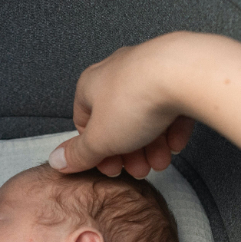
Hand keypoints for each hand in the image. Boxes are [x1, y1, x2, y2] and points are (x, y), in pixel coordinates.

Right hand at [49, 32, 202, 177]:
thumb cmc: (134, 101)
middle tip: (140, 170)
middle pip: (118, 122)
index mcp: (91, 84)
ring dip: (152, 145)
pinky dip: (171, 127)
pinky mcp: (176, 74)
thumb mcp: (100, 139)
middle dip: (130, 153)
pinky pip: (170, 105)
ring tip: (161, 162)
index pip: (85, 122)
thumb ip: (79, 154)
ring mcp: (148, 71)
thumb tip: (57, 161)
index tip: (111, 169)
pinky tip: (175, 143)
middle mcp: (117, 73)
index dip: (97, 152)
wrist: (183, 75)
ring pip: (146, 116)